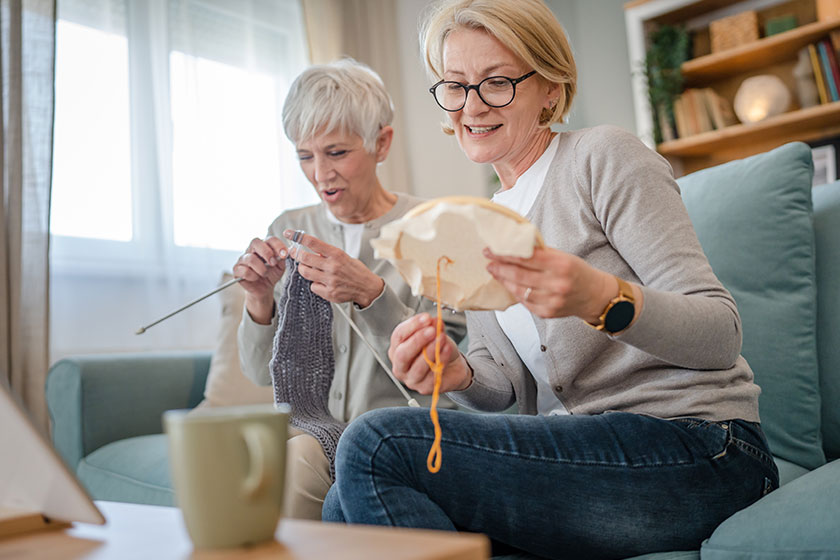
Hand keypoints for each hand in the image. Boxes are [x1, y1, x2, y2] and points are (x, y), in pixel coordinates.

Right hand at [233, 236, 287, 323]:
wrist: (264, 289)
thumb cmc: (271, 274)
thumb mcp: (280, 266)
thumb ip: (281, 258)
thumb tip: (283, 253)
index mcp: (263, 246)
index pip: (269, 239)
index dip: (277, 245)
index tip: (284, 254)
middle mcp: (251, 250)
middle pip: (255, 242)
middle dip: (267, 253)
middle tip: (273, 263)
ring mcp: (242, 259)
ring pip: (250, 258)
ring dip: (261, 268)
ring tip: (265, 274)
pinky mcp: (237, 270)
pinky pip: (244, 271)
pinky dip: (253, 276)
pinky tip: (255, 278)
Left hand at [283, 229, 384, 306]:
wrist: (367, 288)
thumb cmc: (355, 270)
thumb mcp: (344, 256)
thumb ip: (327, 254)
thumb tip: (311, 250)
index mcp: (336, 254)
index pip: (313, 242)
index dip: (297, 237)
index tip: (288, 233)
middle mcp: (332, 266)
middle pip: (304, 258)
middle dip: (296, 255)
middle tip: (293, 253)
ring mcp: (330, 280)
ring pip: (305, 273)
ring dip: (303, 269)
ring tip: (307, 268)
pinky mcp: (329, 293)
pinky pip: (313, 286)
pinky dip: (314, 284)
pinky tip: (321, 282)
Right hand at [388, 313, 470, 394]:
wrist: (452, 366)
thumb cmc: (438, 349)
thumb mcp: (435, 334)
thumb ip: (433, 327)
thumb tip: (433, 321)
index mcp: (397, 349)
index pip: (398, 336)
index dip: (412, 326)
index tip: (426, 317)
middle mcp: (400, 365)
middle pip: (402, 353)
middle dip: (417, 340)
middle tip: (432, 330)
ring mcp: (410, 379)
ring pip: (417, 366)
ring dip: (431, 351)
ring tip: (442, 339)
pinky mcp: (424, 388)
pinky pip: (432, 374)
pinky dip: (441, 360)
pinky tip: (447, 349)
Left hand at [484, 246, 617, 321]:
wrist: (595, 295)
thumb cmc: (577, 272)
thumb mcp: (562, 256)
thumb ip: (539, 253)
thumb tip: (512, 246)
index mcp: (561, 264)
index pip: (526, 257)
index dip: (505, 254)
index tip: (491, 249)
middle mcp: (557, 284)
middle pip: (519, 274)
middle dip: (499, 267)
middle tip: (488, 260)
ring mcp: (552, 301)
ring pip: (518, 290)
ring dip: (503, 280)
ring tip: (495, 271)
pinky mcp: (547, 313)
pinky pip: (524, 302)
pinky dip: (515, 292)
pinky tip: (509, 284)